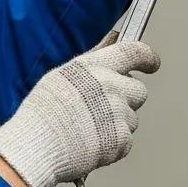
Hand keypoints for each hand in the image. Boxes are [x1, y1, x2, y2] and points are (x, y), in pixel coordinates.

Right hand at [0, 37, 160, 186]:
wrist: (35, 149)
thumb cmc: (42, 115)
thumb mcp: (62, 76)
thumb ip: (93, 58)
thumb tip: (114, 38)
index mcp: (94, 68)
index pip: (134, 52)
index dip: (147, 57)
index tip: (152, 63)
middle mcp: (110, 87)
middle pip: (139, 91)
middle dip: (127, 100)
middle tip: (104, 111)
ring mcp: (117, 114)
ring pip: (132, 119)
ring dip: (117, 125)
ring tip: (88, 131)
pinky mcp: (121, 140)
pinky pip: (126, 142)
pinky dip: (113, 146)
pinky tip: (91, 145)